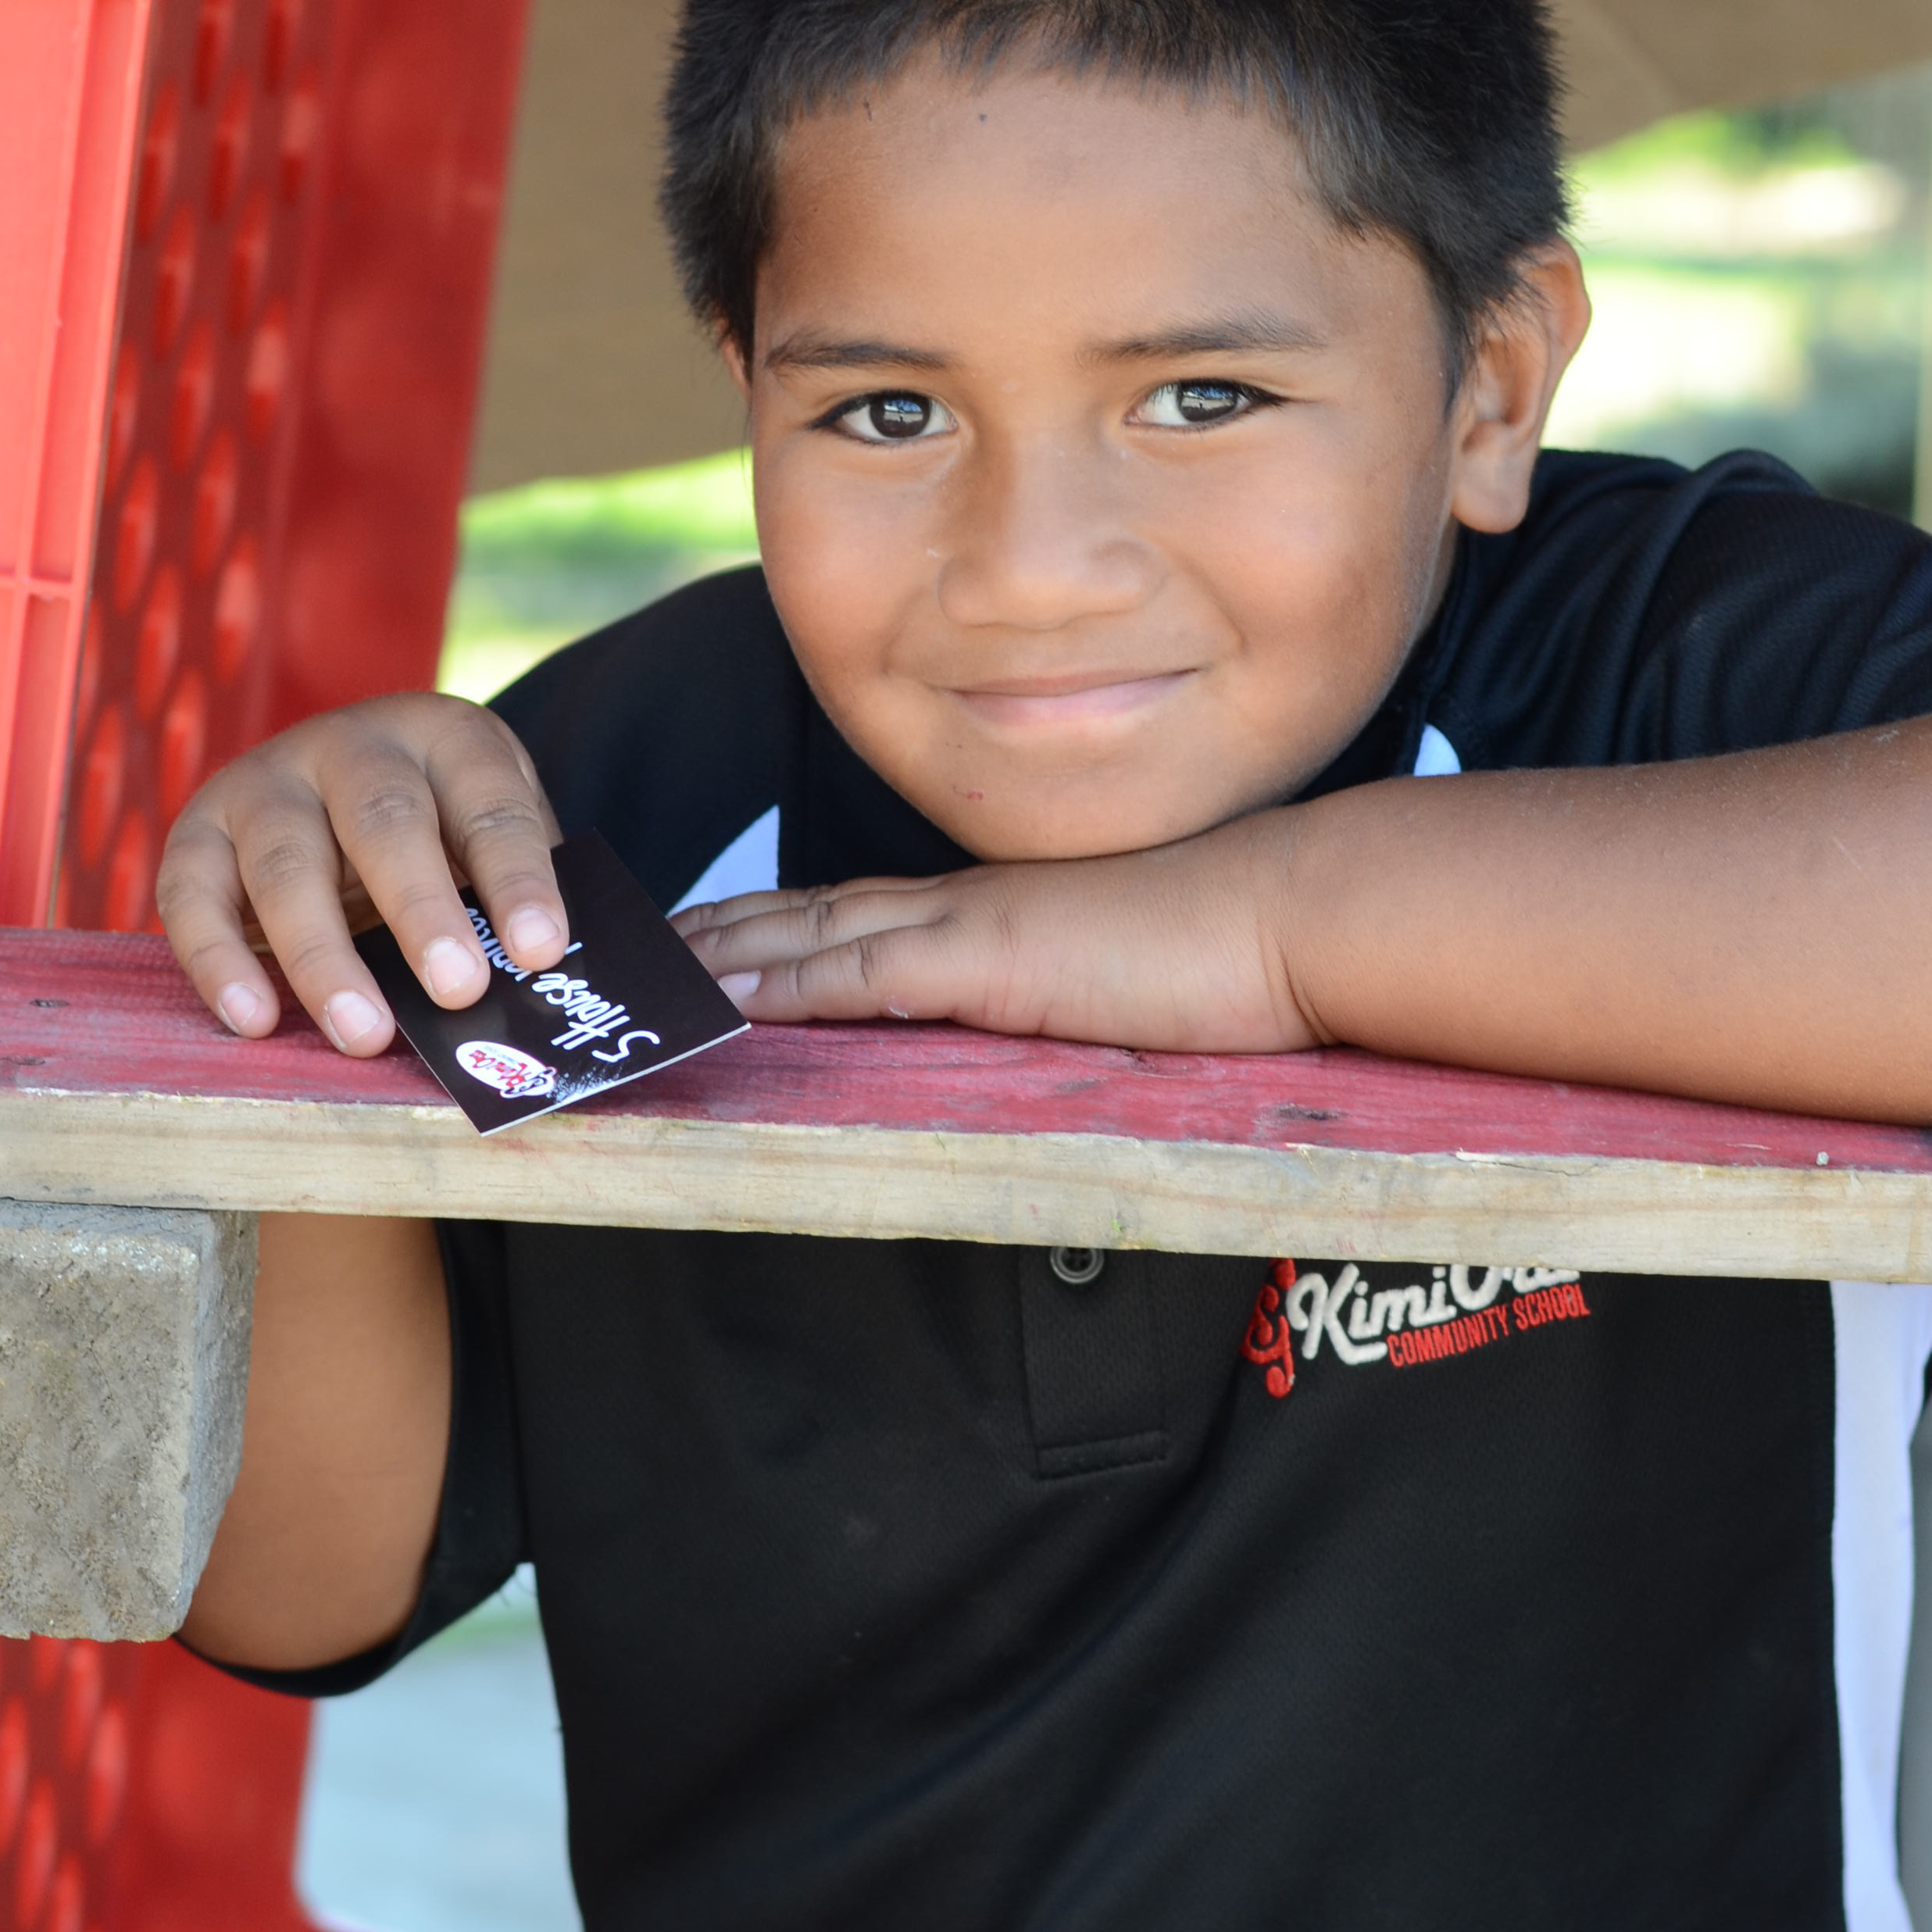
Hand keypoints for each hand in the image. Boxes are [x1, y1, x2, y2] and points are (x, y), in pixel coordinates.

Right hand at [157, 693, 567, 1052]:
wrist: (330, 794)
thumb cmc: (433, 838)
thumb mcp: (479, 844)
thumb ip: (502, 908)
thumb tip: (540, 996)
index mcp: (443, 738)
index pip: (488, 804)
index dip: (517, 877)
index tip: (541, 951)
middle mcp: (348, 746)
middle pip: (383, 821)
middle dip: (422, 910)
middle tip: (458, 990)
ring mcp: (264, 784)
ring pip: (286, 864)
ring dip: (324, 957)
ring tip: (365, 1034)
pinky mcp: (197, 833)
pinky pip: (194, 897)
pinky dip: (220, 962)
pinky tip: (257, 1020)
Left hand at [675, 816, 1319, 1050]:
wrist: (1299, 913)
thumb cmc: (1240, 951)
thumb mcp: (1129, 978)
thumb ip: (1072, 993)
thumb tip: (1054, 1026)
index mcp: (998, 911)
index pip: (861, 913)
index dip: (777, 922)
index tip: (708, 935)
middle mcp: (967, 905)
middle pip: (812, 912)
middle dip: (720, 930)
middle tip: (632, 946)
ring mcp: (974, 927)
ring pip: (815, 934)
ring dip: (725, 954)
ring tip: (642, 972)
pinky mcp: (992, 962)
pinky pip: (864, 974)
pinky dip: (786, 983)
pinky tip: (725, 997)